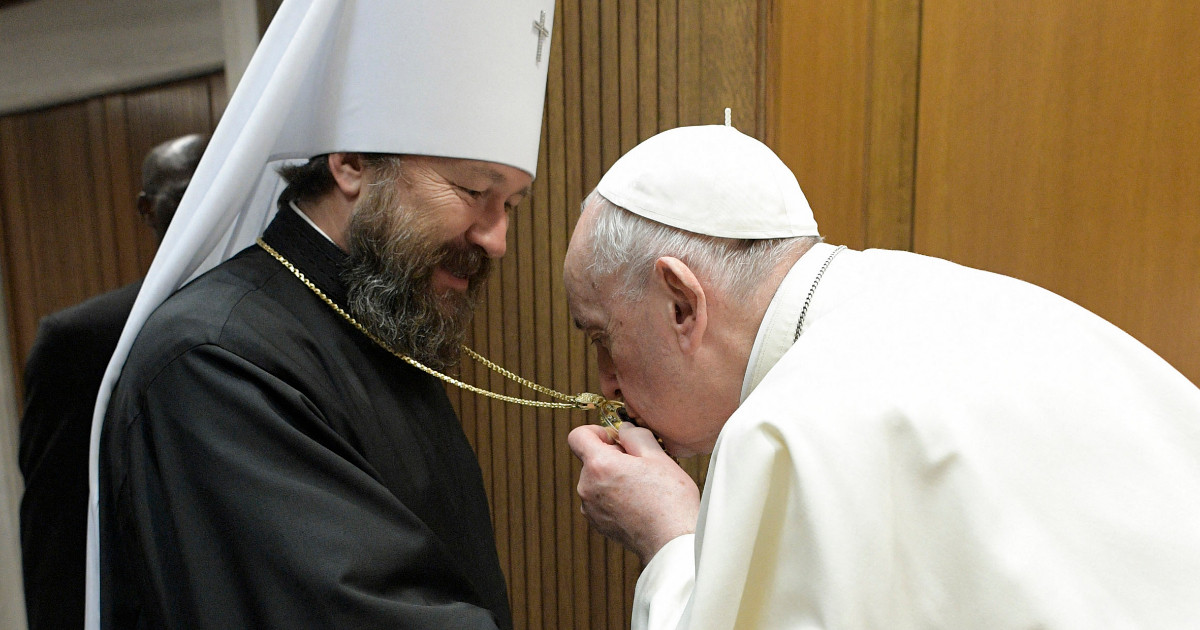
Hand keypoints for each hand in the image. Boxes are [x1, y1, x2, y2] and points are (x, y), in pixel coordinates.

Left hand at [568, 423, 700, 563]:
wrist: (671, 542)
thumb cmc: (669, 499)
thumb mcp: (656, 455)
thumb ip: (634, 435)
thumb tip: (623, 430)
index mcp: (599, 465)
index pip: (577, 436)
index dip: (596, 431)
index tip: (616, 439)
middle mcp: (586, 487)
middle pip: (591, 459)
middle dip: (613, 456)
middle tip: (642, 465)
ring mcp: (590, 508)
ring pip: (597, 480)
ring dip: (614, 477)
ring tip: (643, 487)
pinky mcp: (597, 523)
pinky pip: (600, 499)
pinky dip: (614, 496)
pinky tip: (638, 503)